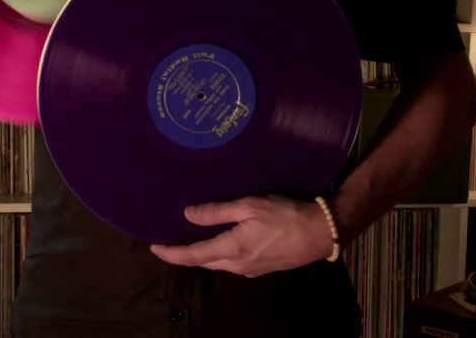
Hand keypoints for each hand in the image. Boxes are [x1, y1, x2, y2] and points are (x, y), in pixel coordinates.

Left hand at [149, 195, 335, 277]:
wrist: (321, 233)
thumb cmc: (286, 215)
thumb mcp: (249, 206)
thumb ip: (217, 212)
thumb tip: (188, 215)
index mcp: (232, 250)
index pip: (193, 256)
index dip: (171, 253)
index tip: (154, 247)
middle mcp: (238, 266)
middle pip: (204, 262)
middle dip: (184, 254)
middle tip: (168, 241)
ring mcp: (251, 270)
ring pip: (218, 263)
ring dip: (203, 253)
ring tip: (190, 238)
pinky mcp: (262, 268)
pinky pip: (233, 262)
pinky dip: (220, 253)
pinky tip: (220, 240)